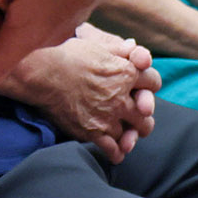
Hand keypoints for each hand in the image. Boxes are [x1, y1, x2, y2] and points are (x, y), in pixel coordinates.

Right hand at [5, 27, 159, 161]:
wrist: (43, 74)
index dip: (149, 83)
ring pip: (132, 133)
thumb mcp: (98, 45)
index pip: (153, 82)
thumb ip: (120, 49)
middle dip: (144, 113)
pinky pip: (113, 149)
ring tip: (127, 134)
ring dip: (130, 134)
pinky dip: (116, 153)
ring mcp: (108, 118)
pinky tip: (116, 152)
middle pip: (147, 113)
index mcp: (126, 73)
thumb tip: (134, 48)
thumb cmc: (68, 55)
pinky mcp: (93, 133)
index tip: (143, 87)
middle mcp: (121, 98)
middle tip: (139, 115)